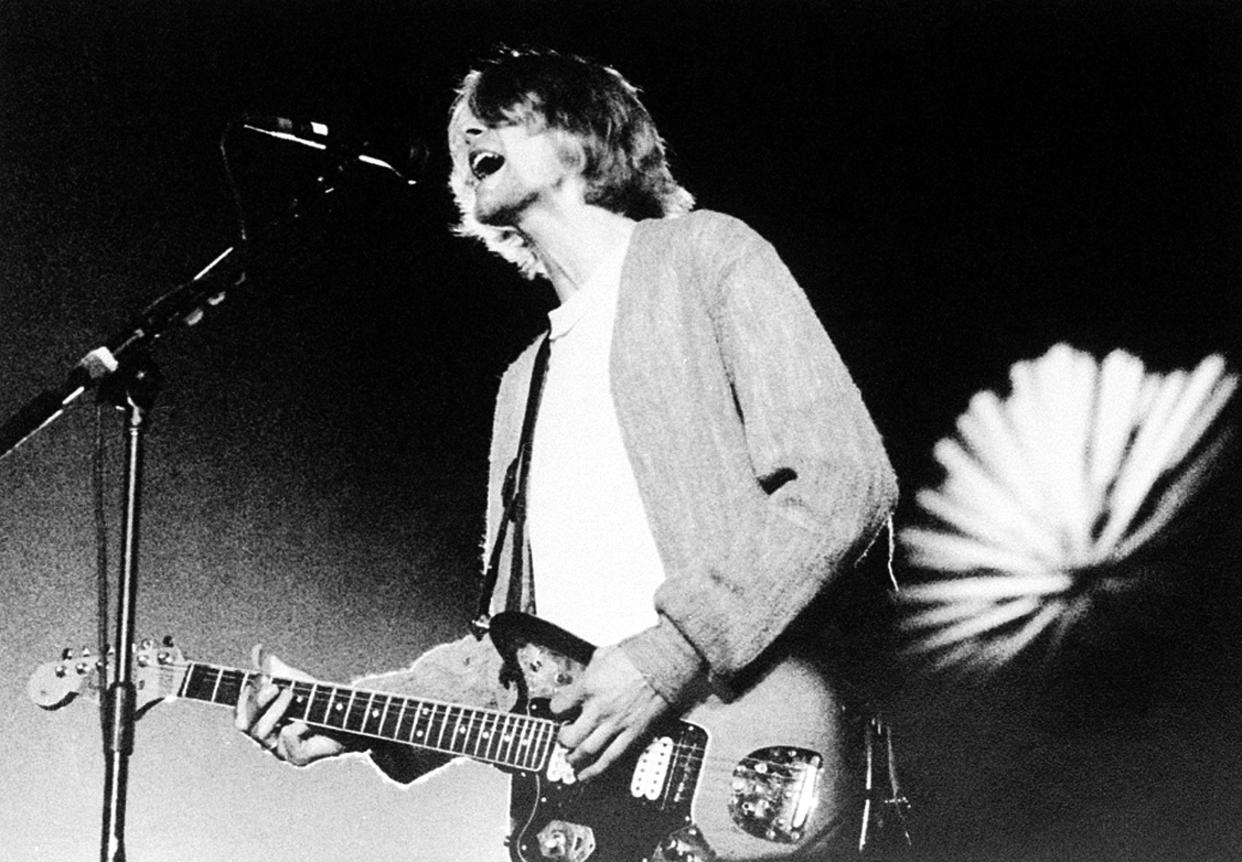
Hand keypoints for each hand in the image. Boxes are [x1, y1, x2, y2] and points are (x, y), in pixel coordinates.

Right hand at [234, 645, 350, 766]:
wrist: (345, 715)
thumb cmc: (315, 698)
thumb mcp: (294, 680)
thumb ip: (275, 669)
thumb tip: (258, 650)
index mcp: (259, 718)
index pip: (239, 711)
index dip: (244, 696)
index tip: (261, 678)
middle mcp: (264, 735)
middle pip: (243, 723)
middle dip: (257, 702)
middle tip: (276, 686)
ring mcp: (279, 749)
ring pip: (261, 733)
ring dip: (276, 711)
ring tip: (292, 695)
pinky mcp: (297, 758)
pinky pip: (287, 748)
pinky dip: (295, 732)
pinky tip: (306, 723)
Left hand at [548, 644, 669, 780]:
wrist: (665, 662)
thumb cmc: (638, 655)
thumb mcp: (604, 654)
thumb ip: (590, 671)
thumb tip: (584, 678)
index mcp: (588, 687)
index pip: (558, 706)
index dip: (556, 709)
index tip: (559, 710)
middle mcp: (598, 709)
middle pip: (569, 736)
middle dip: (563, 740)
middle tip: (563, 738)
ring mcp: (615, 724)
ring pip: (587, 751)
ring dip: (575, 758)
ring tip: (571, 759)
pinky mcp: (632, 733)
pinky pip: (611, 757)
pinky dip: (597, 769)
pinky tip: (587, 775)